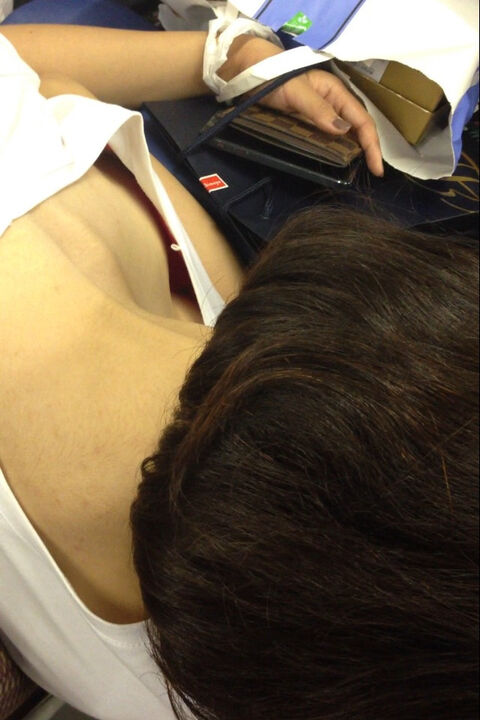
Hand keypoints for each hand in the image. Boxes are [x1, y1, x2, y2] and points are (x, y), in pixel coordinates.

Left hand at [262, 69, 383, 176]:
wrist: (251, 75)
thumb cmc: (274, 78)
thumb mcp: (296, 92)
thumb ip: (318, 109)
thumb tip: (343, 131)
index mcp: (336, 93)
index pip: (362, 121)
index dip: (372, 144)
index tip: (377, 168)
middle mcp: (333, 106)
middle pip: (357, 129)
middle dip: (368, 150)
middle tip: (372, 174)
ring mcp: (320, 117)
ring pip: (344, 137)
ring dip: (353, 153)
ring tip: (360, 172)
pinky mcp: (308, 126)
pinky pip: (327, 141)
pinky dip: (336, 152)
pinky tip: (338, 164)